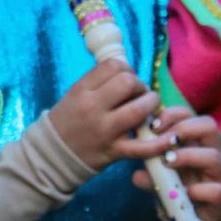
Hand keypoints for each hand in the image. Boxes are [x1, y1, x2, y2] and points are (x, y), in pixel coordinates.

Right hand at [47, 60, 163, 169]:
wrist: (52, 154)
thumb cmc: (67, 121)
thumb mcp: (75, 95)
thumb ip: (99, 83)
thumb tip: (129, 74)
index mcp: (81, 90)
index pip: (113, 66)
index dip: (127, 70)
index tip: (128, 80)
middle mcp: (92, 107)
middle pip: (127, 82)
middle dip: (141, 86)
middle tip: (140, 95)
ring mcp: (105, 130)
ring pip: (139, 109)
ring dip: (152, 105)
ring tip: (150, 109)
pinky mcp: (115, 151)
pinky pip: (144, 146)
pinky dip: (161, 142)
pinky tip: (169, 137)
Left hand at [131, 107, 220, 220]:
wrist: (203, 215)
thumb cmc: (181, 186)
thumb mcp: (162, 176)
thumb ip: (150, 171)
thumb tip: (135, 175)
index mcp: (195, 141)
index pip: (189, 115)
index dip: (172, 115)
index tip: (152, 126)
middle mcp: (211, 152)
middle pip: (208, 126)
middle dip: (183, 128)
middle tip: (163, 141)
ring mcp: (218, 175)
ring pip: (214, 156)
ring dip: (188, 156)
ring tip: (167, 163)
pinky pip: (216, 190)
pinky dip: (198, 190)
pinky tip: (183, 192)